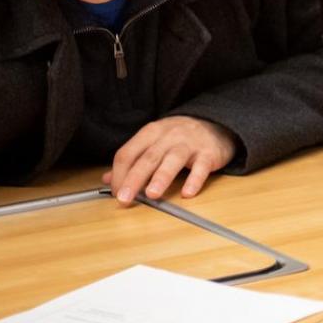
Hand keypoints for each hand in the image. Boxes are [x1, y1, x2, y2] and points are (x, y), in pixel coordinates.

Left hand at [102, 116, 236, 204]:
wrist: (215, 123)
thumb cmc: (179, 137)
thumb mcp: (153, 142)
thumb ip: (132, 160)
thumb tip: (108, 179)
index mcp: (150, 133)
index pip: (128, 153)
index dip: (119, 174)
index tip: (115, 194)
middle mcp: (168, 136)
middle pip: (147, 158)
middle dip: (134, 179)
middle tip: (124, 199)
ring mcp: (190, 144)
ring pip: (172, 160)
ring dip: (161, 177)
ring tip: (152, 195)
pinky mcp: (209, 153)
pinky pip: (201, 167)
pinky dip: (195, 180)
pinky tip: (188, 193)